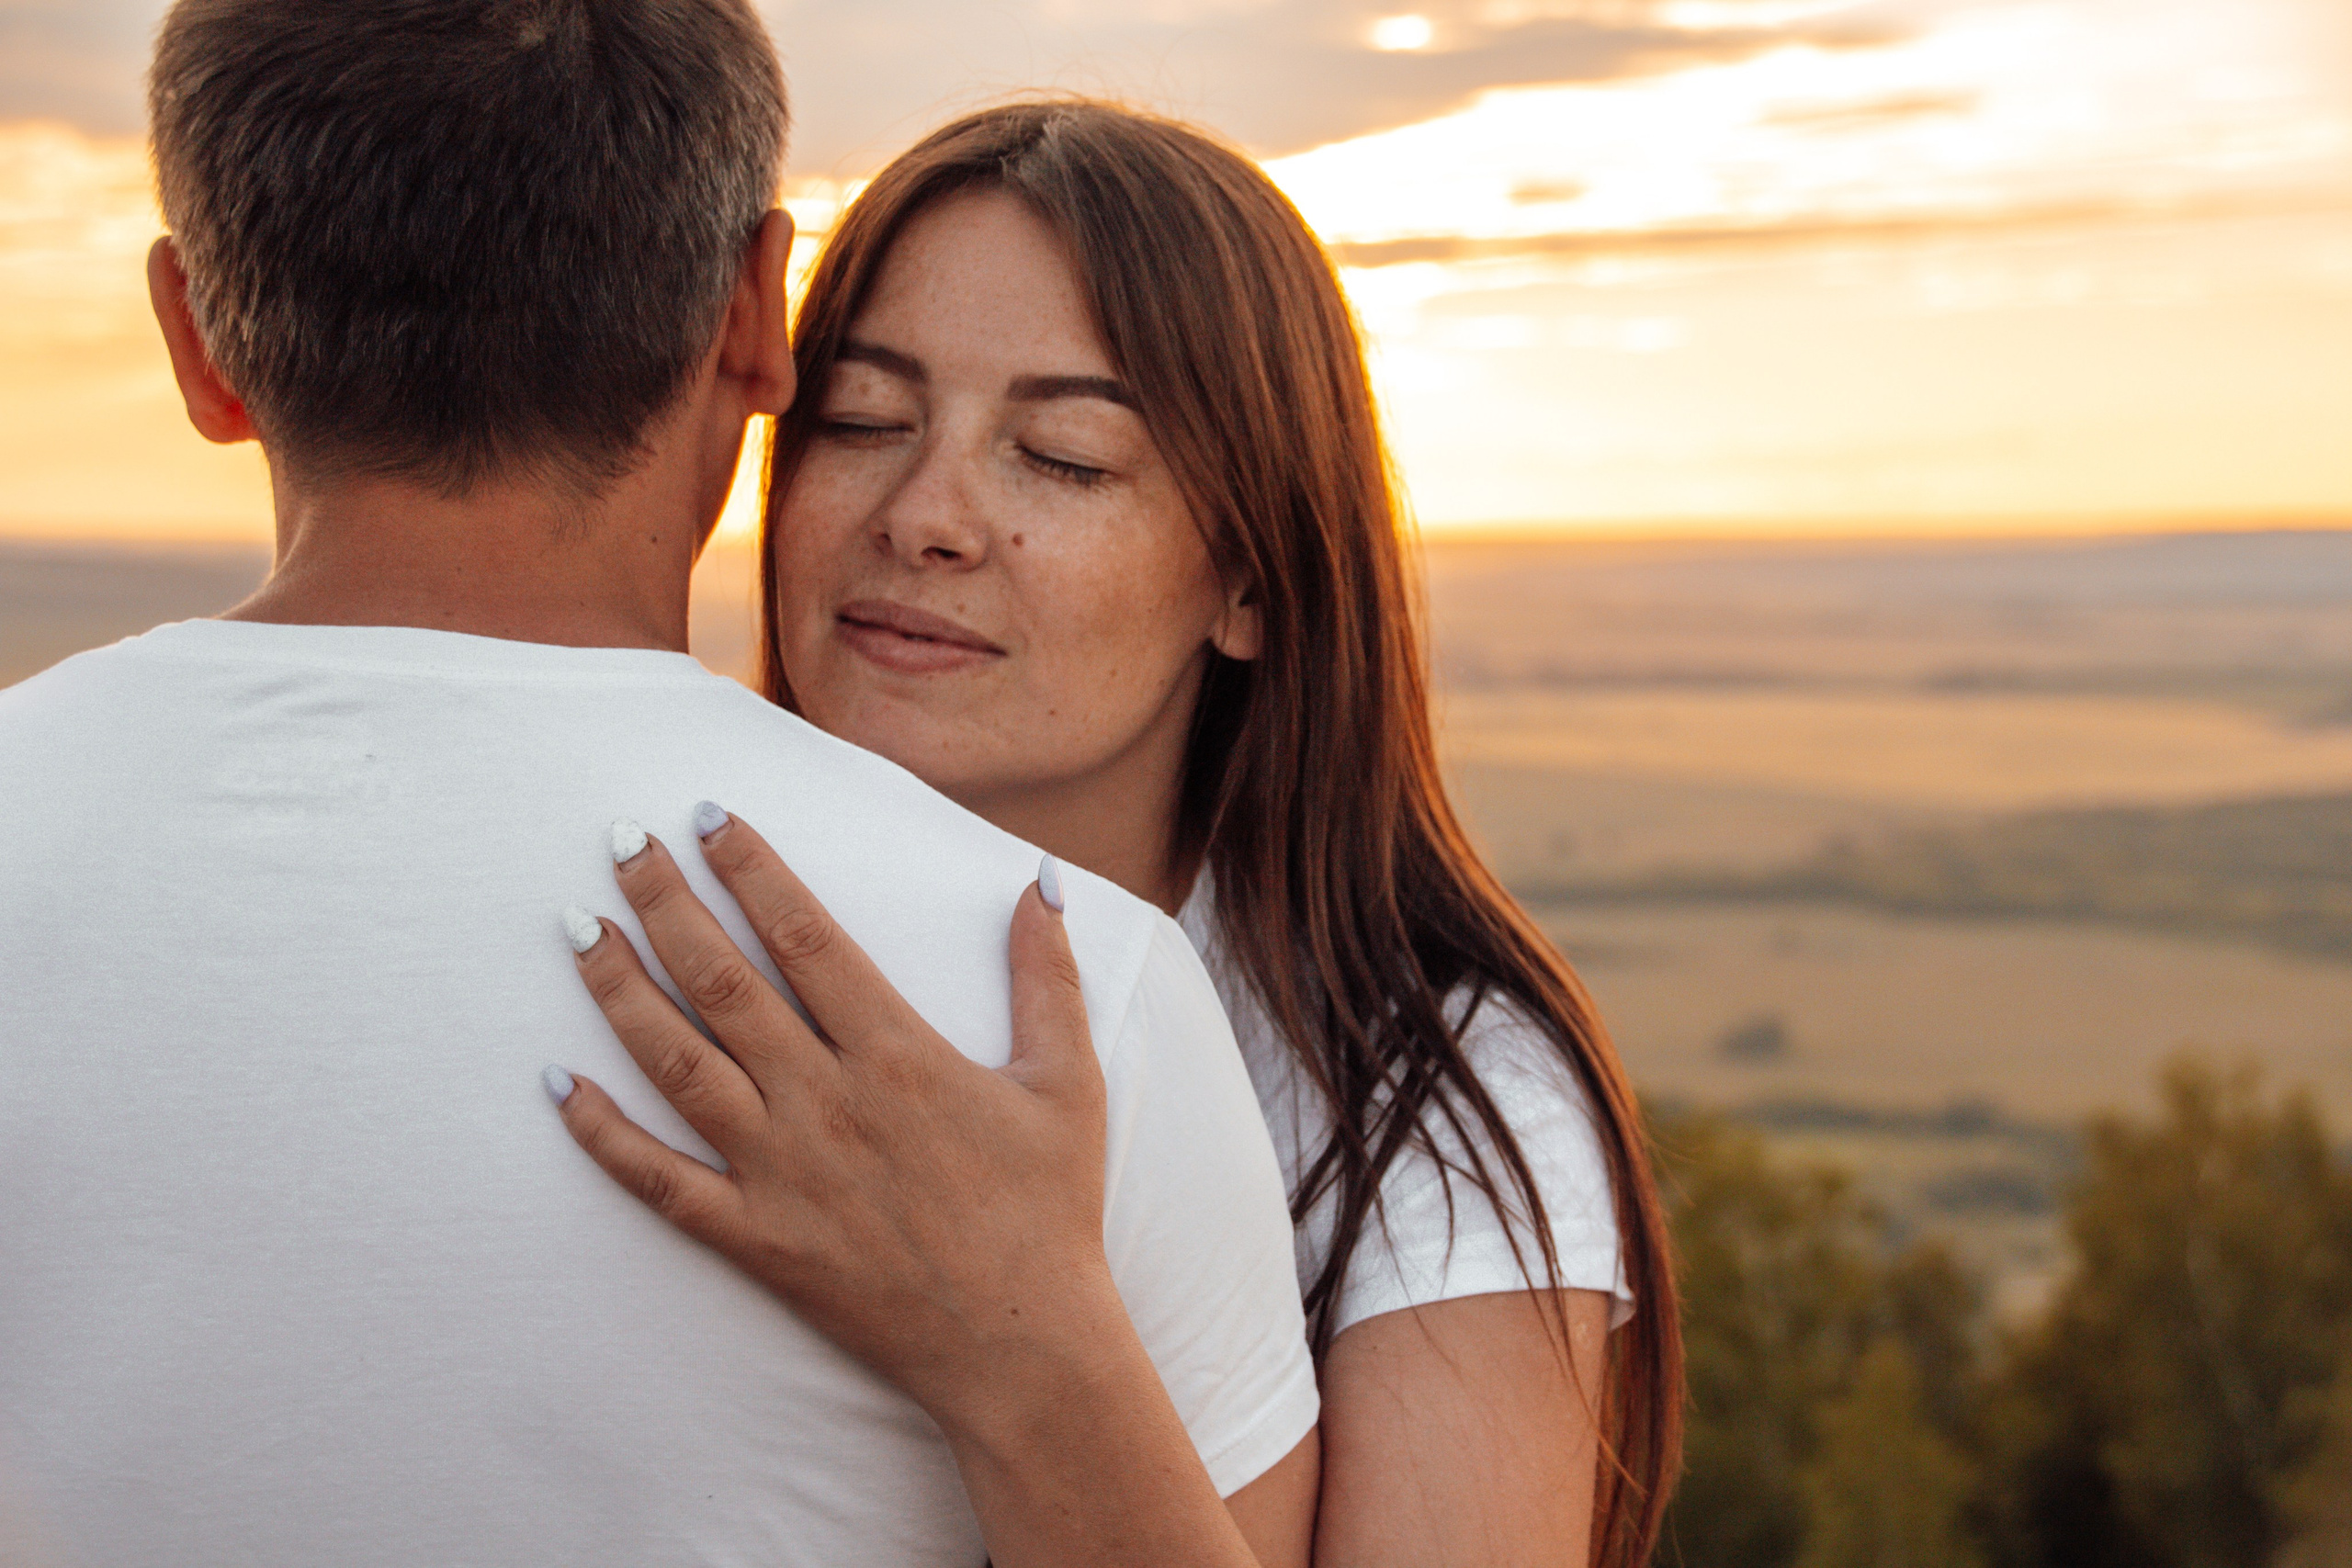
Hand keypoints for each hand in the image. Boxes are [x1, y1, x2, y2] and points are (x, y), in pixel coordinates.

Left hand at [548, 809, 1116, 1433]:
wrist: (1021, 1347)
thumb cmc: (1049, 1210)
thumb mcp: (1067, 1081)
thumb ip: (1047, 976)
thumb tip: (1038, 881)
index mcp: (896, 1052)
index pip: (804, 933)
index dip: (751, 867)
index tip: (707, 816)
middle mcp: (825, 1101)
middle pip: (722, 980)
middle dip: (664, 903)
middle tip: (620, 842)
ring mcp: (781, 1172)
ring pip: (677, 1063)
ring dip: (618, 991)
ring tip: (577, 928)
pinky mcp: (755, 1240)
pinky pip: (658, 1182)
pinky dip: (602, 1135)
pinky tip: (555, 1086)